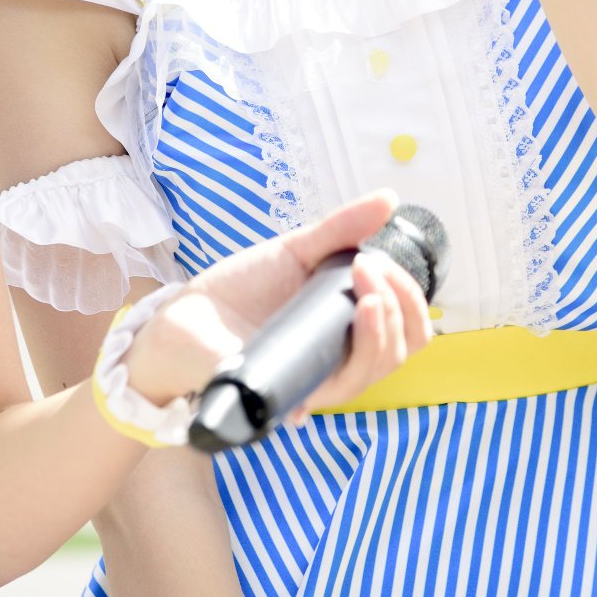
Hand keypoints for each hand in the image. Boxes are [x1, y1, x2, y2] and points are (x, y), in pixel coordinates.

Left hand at [126, 192, 431, 412]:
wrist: (183, 316)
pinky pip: (328, 392)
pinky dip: (346, 362)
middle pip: (397, 355)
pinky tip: (346, 329)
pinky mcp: (285, 396)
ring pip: (369, 374)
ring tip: (366, 292)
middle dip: (402, 311)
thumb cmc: (241, 288)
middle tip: (372, 270)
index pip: (407, 332)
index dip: (413, 302)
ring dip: (380, 331)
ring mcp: (313, 382)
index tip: (385, 262)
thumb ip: (341, 230)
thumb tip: (390, 200)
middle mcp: (338, 361)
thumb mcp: (295, 251)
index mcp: (348, 329)